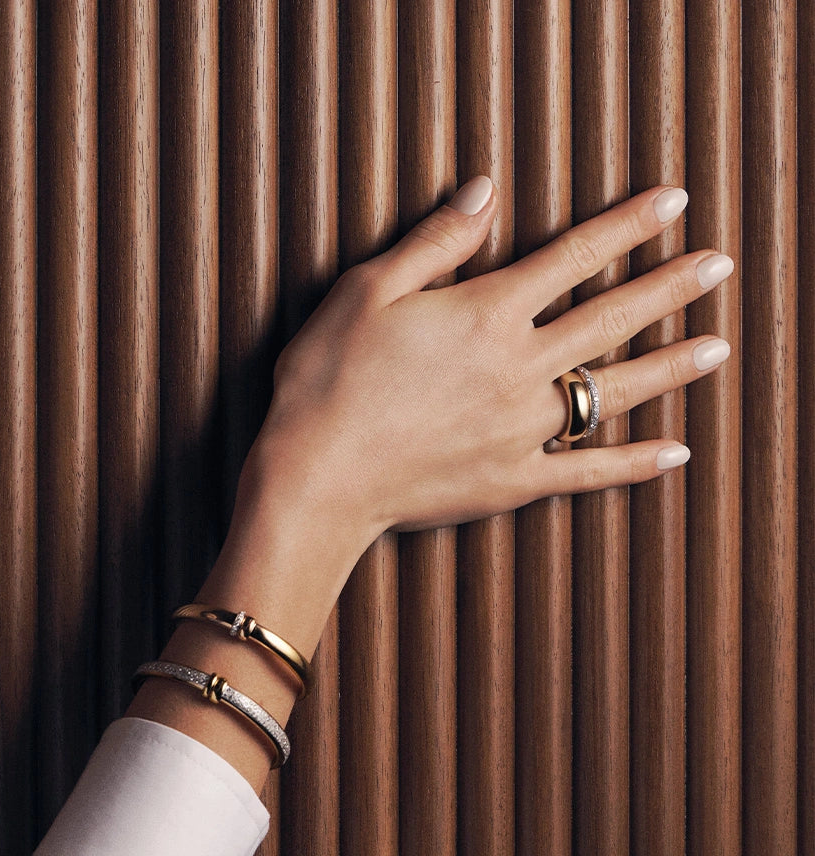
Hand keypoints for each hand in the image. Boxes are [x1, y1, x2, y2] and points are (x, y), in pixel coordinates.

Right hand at [253, 177, 730, 549]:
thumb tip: (485, 190)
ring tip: (718, 348)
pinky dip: (634, 465)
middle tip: (720, 264)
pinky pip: (588, 472)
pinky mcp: (512, 482)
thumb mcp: (368, 291)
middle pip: (610, 319)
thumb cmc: (328, 381)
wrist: (316, 478)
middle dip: (670, 286)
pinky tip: (676, 454)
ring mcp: (521, 430)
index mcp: (486, 314)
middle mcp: (517, 369)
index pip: (574, 257)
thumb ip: (436, 242)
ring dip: (671, 366)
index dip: (628, 226)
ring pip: (613, 392)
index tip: (673, 202)